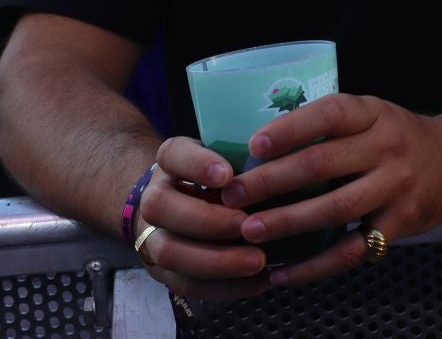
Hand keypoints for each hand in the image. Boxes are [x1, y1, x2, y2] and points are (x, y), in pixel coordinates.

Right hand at [134, 138, 271, 300]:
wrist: (188, 205)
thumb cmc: (223, 175)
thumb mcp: (231, 156)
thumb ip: (249, 160)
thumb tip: (289, 167)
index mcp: (171, 161)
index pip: (172, 154)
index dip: (197, 165)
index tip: (227, 175)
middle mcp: (155, 197)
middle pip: (161, 208)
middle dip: (206, 220)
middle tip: (247, 225)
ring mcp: (152, 236)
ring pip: (169, 252)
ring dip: (215, 260)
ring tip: (258, 261)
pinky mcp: (164, 271)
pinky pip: (186, 284)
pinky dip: (224, 286)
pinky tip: (259, 281)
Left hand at [219, 94, 441, 287]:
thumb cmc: (400, 137)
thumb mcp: (374, 116)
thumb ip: (331, 128)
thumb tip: (259, 150)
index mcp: (374, 114)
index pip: (330, 114)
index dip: (291, 128)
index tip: (253, 144)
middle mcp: (386, 148)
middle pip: (322, 164)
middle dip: (271, 181)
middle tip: (231, 196)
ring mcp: (396, 187)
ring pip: (334, 209)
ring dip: (287, 222)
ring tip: (248, 232)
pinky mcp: (400, 223)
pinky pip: (352, 250)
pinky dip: (315, 266)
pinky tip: (283, 274)